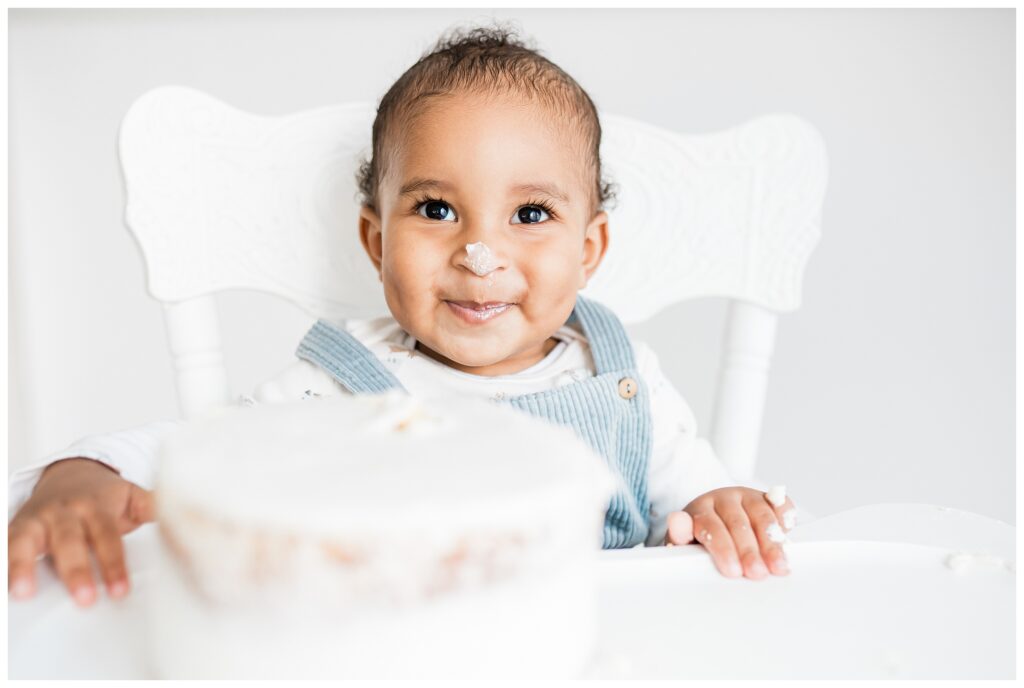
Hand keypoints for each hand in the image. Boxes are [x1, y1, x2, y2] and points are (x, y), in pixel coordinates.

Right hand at [8, 458, 154, 605]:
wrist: (70, 473)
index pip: (107, 535)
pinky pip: (6, 545)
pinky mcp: (16, 528)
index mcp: (97, 505)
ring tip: (24, 593)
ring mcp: (38, 519)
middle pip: (70, 541)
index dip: (113, 563)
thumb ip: (154, 508)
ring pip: (27, 541)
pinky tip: (7, 586)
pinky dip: (6, 564)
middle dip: (77, 571)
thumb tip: (185, 519)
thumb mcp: (132, 496)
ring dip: (24, 566)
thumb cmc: (105, 496)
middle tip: (85, 599)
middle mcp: (65, 510)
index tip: (120, 591)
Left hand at [663, 486, 795, 579]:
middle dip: (749, 550)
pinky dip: (786, 519)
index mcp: (700, 508)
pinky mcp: (767, 498)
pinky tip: (788, 535)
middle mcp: (724, 499)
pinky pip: (780, 504)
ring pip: (761, 515)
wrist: (714, 521)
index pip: (710, 525)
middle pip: (738, 523)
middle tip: (757, 573)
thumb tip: (677, 521)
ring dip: (772, 542)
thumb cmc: (699, 538)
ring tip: (778, 566)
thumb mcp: (684, 542)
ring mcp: (747, 496)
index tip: (732, 570)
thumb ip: (680, 536)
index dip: (722, 548)